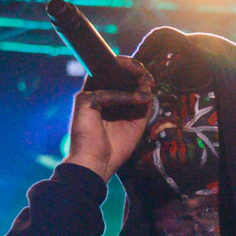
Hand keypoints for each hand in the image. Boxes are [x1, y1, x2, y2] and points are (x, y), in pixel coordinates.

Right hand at [60, 57, 155, 181]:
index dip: (136, 76)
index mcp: (107, 102)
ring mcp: (89, 97)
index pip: (120, 80)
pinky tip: (139, 98)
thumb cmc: (113, 150)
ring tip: (147, 80)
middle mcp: (96, 96)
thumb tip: (149, 88)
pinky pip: (108, 92)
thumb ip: (142, 106)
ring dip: (130, 72)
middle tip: (150, 78)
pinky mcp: (84, 100)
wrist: (97, 166)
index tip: (151, 82)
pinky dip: (126, 95)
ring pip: (108, 74)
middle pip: (113, 72)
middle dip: (134, 70)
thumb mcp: (135, 125)